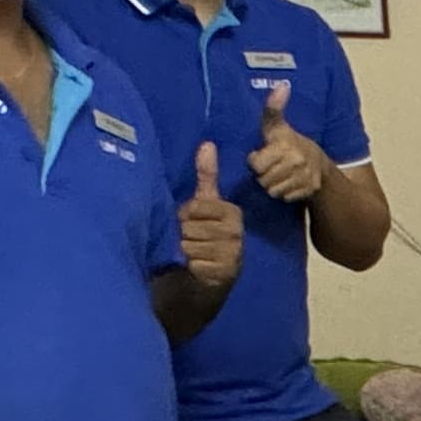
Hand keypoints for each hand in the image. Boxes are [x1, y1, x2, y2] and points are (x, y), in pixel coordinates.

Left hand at [180, 143, 243, 289]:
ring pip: (189, 244)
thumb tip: (207, 143)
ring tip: (196, 252)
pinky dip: (191, 265)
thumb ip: (207, 175)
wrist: (213, 277)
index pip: (194, 207)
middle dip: (185, 233)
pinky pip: (194, 263)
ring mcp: (232, 253)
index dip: (186, 215)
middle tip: (195, 239)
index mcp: (233, 212)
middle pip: (189, 226)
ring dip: (186, 250)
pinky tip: (198, 266)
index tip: (194, 221)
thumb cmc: (206, 233)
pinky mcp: (224, 272)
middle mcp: (236, 232)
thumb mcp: (205, 204)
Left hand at [245, 82, 328, 203]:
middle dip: (264, 175)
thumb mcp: (279, 127)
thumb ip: (273, 109)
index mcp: (286, 145)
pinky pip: (285, 197)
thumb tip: (281, 85)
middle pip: (264, 180)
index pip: (256, 164)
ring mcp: (304, 177)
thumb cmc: (291, 143)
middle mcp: (296, 162)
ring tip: (278, 176)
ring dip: (273, 186)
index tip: (261, 155)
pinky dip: (285, 193)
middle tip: (270, 167)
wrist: (320, 164)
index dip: (256, 161)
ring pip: (273, 191)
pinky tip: (288, 184)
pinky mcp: (308, 190)